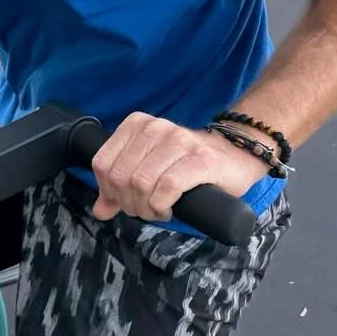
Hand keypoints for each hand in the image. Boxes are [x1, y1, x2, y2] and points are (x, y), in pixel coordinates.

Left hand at [89, 112, 269, 223]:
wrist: (236, 156)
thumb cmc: (187, 165)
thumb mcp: (148, 169)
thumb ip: (121, 188)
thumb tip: (100, 211)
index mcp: (136, 124)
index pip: (103, 164)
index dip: (109, 191)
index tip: (125, 201)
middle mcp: (155, 127)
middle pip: (121, 177)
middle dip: (129, 203)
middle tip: (145, 210)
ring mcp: (179, 140)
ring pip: (141, 183)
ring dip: (146, 207)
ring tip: (158, 210)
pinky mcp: (201, 159)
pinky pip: (167, 188)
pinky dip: (162, 206)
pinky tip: (169, 209)